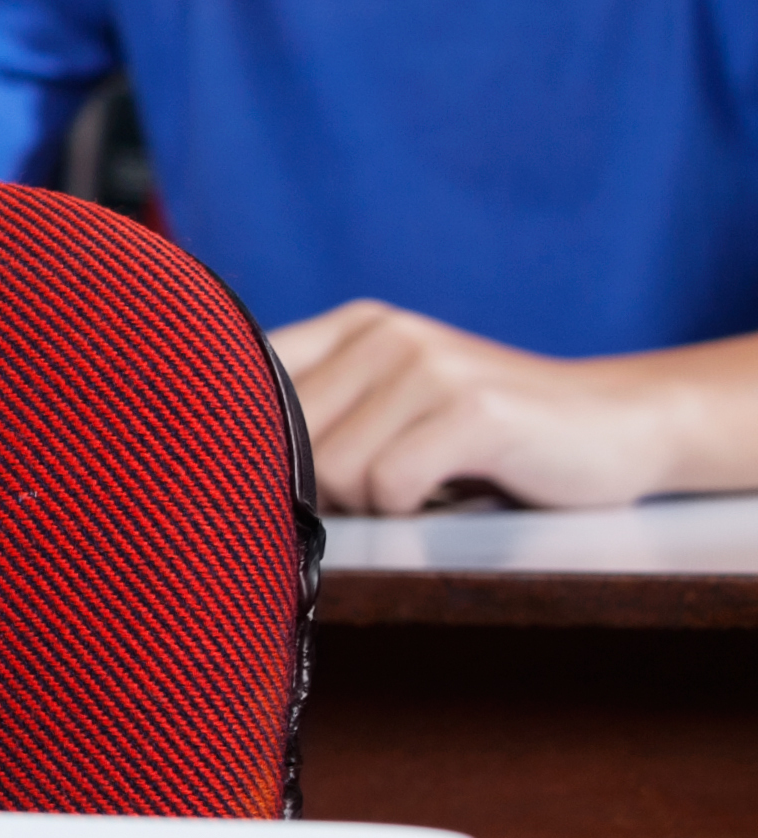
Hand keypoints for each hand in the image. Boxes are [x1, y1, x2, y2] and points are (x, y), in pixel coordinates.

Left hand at [272, 300, 757, 514]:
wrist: (617, 424)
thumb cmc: (492, 435)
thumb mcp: (397, 405)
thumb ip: (323, 413)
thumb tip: (219, 462)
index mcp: (352, 328)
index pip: (243, 377)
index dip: (236, 439)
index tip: (240, 478)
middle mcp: (382, 334)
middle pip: (283, 440)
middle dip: (321, 487)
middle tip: (381, 493)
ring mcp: (428, 366)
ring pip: (334, 471)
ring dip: (376, 503)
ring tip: (427, 487)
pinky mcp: (472, 409)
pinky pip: (391, 484)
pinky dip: (413, 509)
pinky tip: (451, 492)